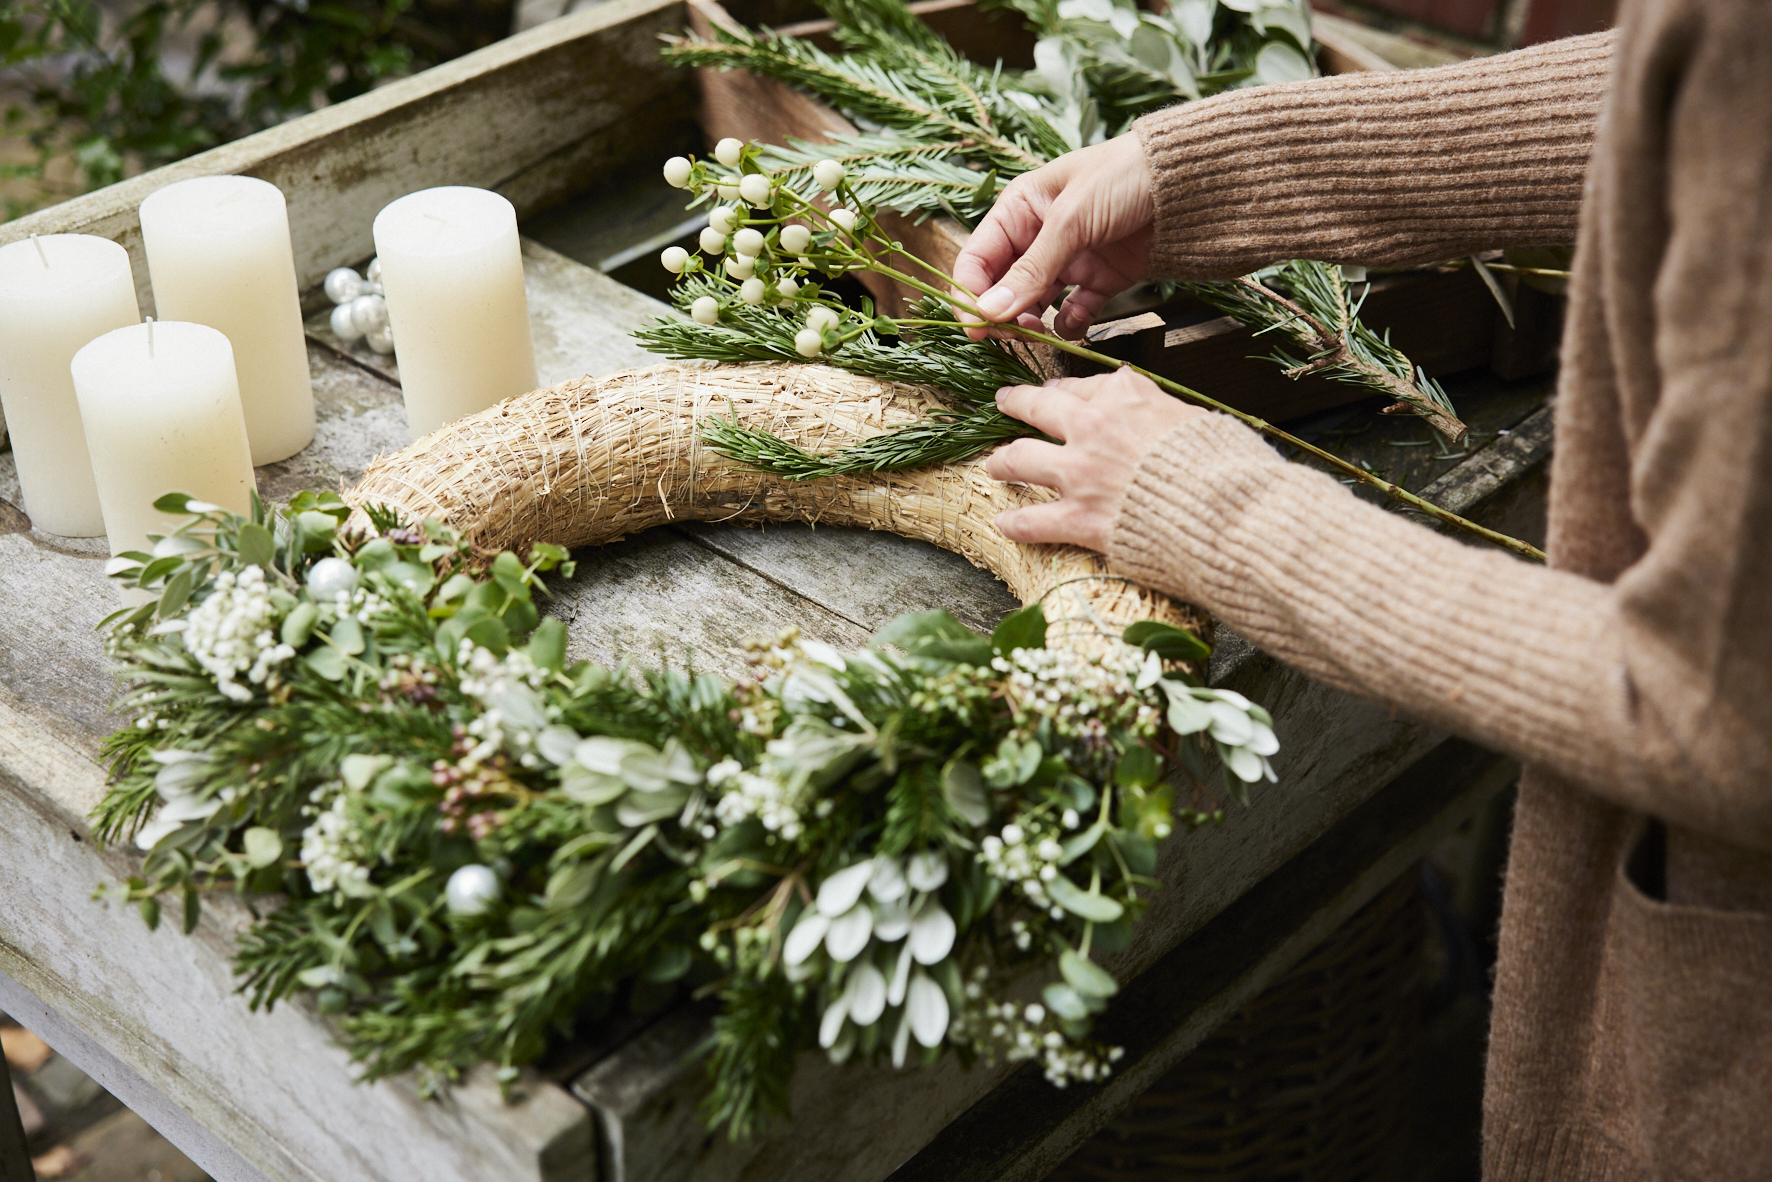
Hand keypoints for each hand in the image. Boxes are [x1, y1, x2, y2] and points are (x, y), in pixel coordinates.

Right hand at [952, 133, 1153, 340]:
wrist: (1189, 181)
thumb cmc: (1123, 177)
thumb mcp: (1071, 220)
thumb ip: (1031, 269)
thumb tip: (988, 311)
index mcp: (1019, 210)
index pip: (977, 258)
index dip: (971, 293)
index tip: (976, 326)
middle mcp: (1037, 237)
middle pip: (1002, 287)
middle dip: (1002, 314)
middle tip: (1011, 335)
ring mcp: (1068, 261)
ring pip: (1034, 305)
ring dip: (1032, 324)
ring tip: (1039, 333)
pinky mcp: (1098, 280)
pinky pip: (1073, 312)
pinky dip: (1070, 325)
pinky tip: (1075, 324)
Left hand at [986, 369, 1202, 551]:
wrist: (1224, 512)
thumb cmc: (1219, 465)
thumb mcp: (1191, 416)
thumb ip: (1157, 407)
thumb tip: (1145, 401)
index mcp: (1124, 397)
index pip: (1081, 385)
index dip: (1064, 390)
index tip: (1055, 392)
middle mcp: (1092, 429)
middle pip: (1038, 408)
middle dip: (1016, 402)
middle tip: (1004, 401)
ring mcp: (1079, 474)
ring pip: (1019, 458)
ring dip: (1002, 461)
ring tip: (994, 464)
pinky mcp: (1077, 519)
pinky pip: (1030, 520)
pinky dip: (1013, 522)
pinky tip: (1003, 521)